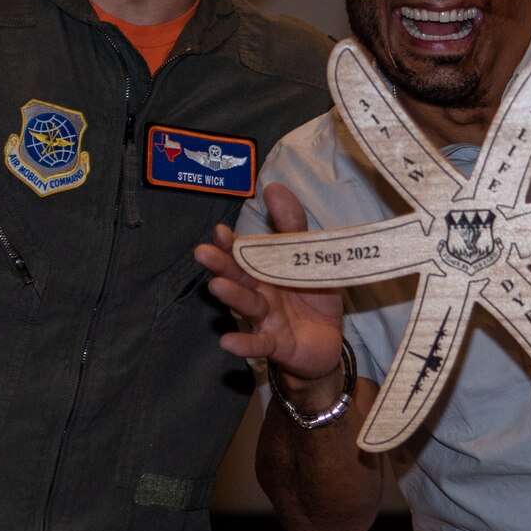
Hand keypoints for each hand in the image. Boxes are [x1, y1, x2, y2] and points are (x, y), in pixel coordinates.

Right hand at [195, 183, 345, 403]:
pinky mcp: (276, 343)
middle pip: (239, 276)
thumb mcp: (308, 257)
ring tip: (216, 286)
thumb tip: (273, 187)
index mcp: (265, 270)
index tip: (220, 231)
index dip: (231, 243)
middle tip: (202, 252)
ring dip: (232, 296)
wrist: (328, 341)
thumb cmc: (311, 296)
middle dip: (222, 264)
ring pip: (248, 305)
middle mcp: (259, 292)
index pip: (244, 253)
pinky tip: (226, 341)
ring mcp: (265, 319)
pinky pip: (259, 343)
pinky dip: (244, 343)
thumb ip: (291, 225)